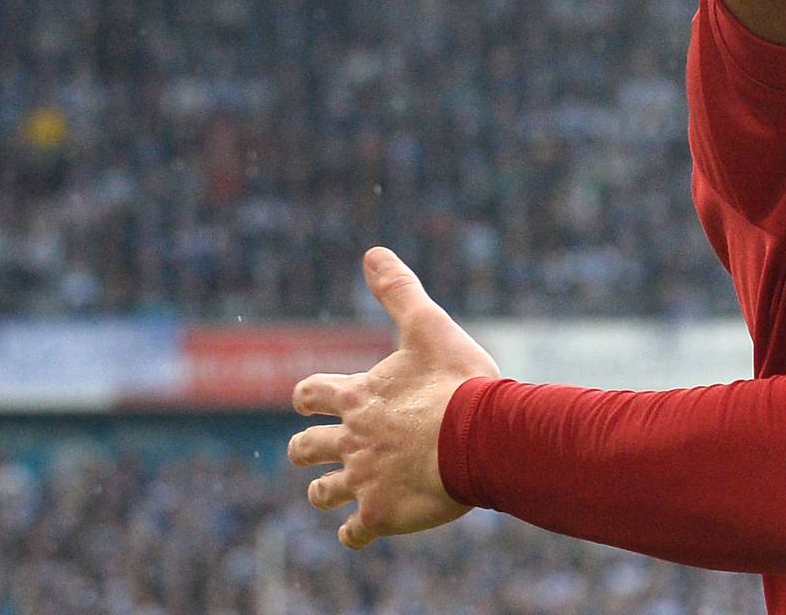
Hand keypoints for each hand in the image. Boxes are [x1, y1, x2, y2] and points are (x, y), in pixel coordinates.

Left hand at [289, 247, 500, 548]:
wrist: (480, 437)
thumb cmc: (457, 383)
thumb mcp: (429, 327)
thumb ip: (399, 291)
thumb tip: (372, 252)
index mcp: (357, 398)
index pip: (308, 395)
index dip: (307, 397)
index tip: (309, 400)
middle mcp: (350, 440)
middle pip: (305, 449)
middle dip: (307, 449)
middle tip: (313, 451)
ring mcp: (363, 480)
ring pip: (323, 494)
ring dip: (326, 492)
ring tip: (334, 494)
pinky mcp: (381, 513)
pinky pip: (354, 533)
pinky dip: (354, 533)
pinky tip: (360, 532)